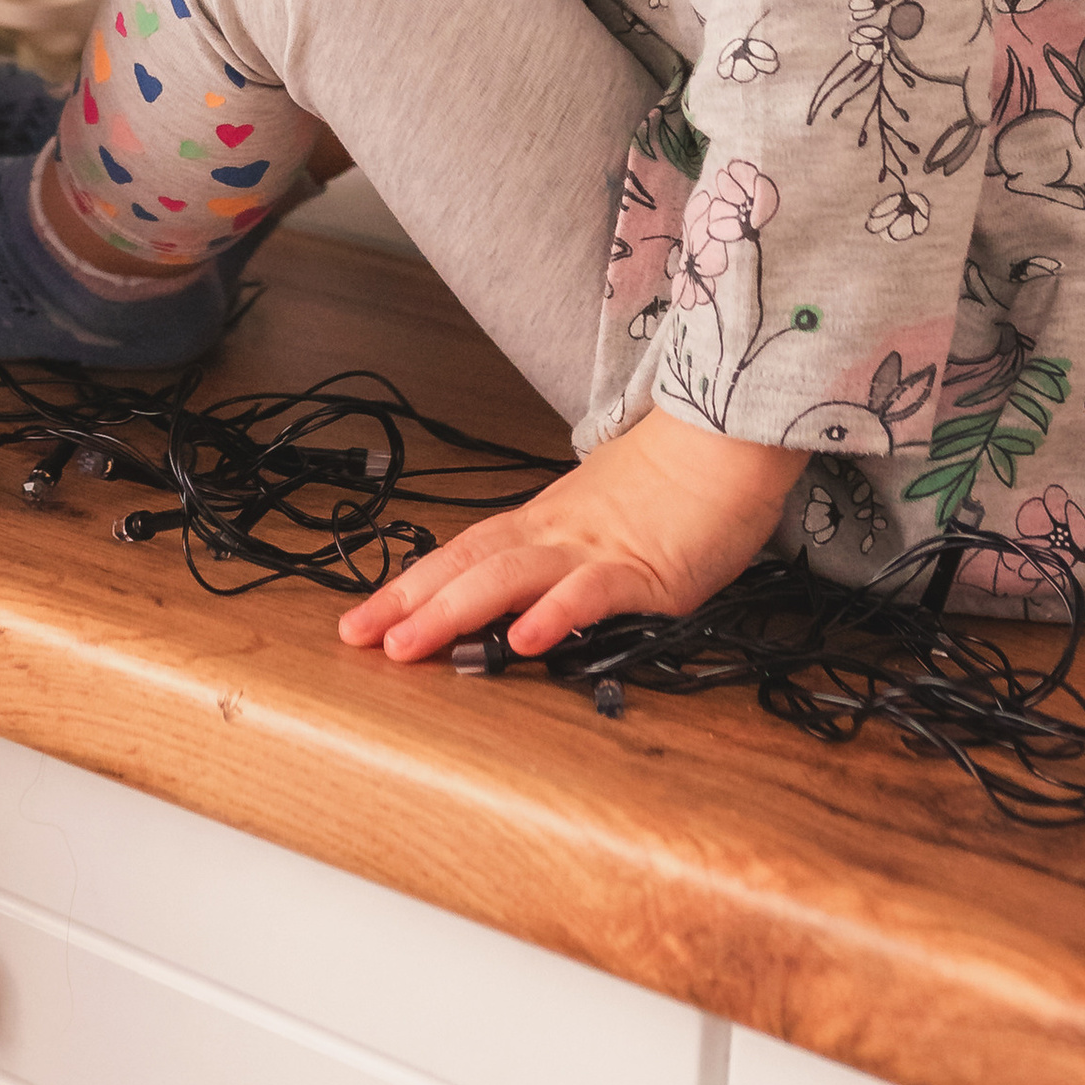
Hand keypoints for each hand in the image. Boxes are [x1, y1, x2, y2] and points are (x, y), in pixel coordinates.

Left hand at [336, 407, 802, 663]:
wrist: (726, 440)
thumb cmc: (672, 483)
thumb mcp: (601, 522)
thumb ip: (561, 562)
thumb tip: (525, 606)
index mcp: (543, 524)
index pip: (460, 554)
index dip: (408, 585)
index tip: (362, 617)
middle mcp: (555, 534)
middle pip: (467, 565)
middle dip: (408, 604)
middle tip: (358, 637)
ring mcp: (594, 550)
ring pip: (508, 577)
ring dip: (453, 612)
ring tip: (409, 645)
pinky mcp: (644, 568)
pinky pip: (590, 593)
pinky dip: (554, 614)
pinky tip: (524, 640)